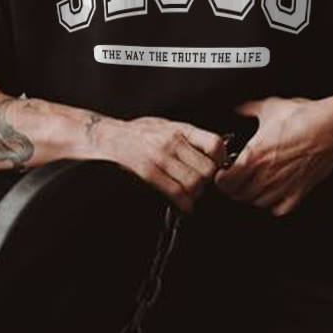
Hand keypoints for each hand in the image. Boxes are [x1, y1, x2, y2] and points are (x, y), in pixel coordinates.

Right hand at [101, 116, 229, 213]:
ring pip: (194, 183)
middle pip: (207, 169)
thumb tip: (215, 151)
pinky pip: (175, 192)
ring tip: (191, 194)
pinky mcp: (148, 172)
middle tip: (203, 185)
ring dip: (196, 194)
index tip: (218, 168)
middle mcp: (173, 141)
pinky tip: (185, 206)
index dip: (221, 160)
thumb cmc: (141, 132)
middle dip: (208, 182)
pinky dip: (184, 204)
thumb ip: (190, 138)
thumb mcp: (169, 126)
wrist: (111, 137)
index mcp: (181, 129)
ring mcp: (160, 157)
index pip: (214, 144)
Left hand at [214, 95, 332, 215]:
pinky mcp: (299, 192)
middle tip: (234, 179)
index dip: (220, 179)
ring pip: (257, 203)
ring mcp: (283, 186)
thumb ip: (248, 109)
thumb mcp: (269, 106)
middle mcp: (266, 175)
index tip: (221, 173)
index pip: (226, 181)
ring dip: (250, 196)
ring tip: (251, 185)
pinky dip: (272, 205)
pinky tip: (272, 194)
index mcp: (254, 156)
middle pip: (239, 195)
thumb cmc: (304, 116)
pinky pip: (279, 209)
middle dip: (232, 188)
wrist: (332, 126)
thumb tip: (238, 108)